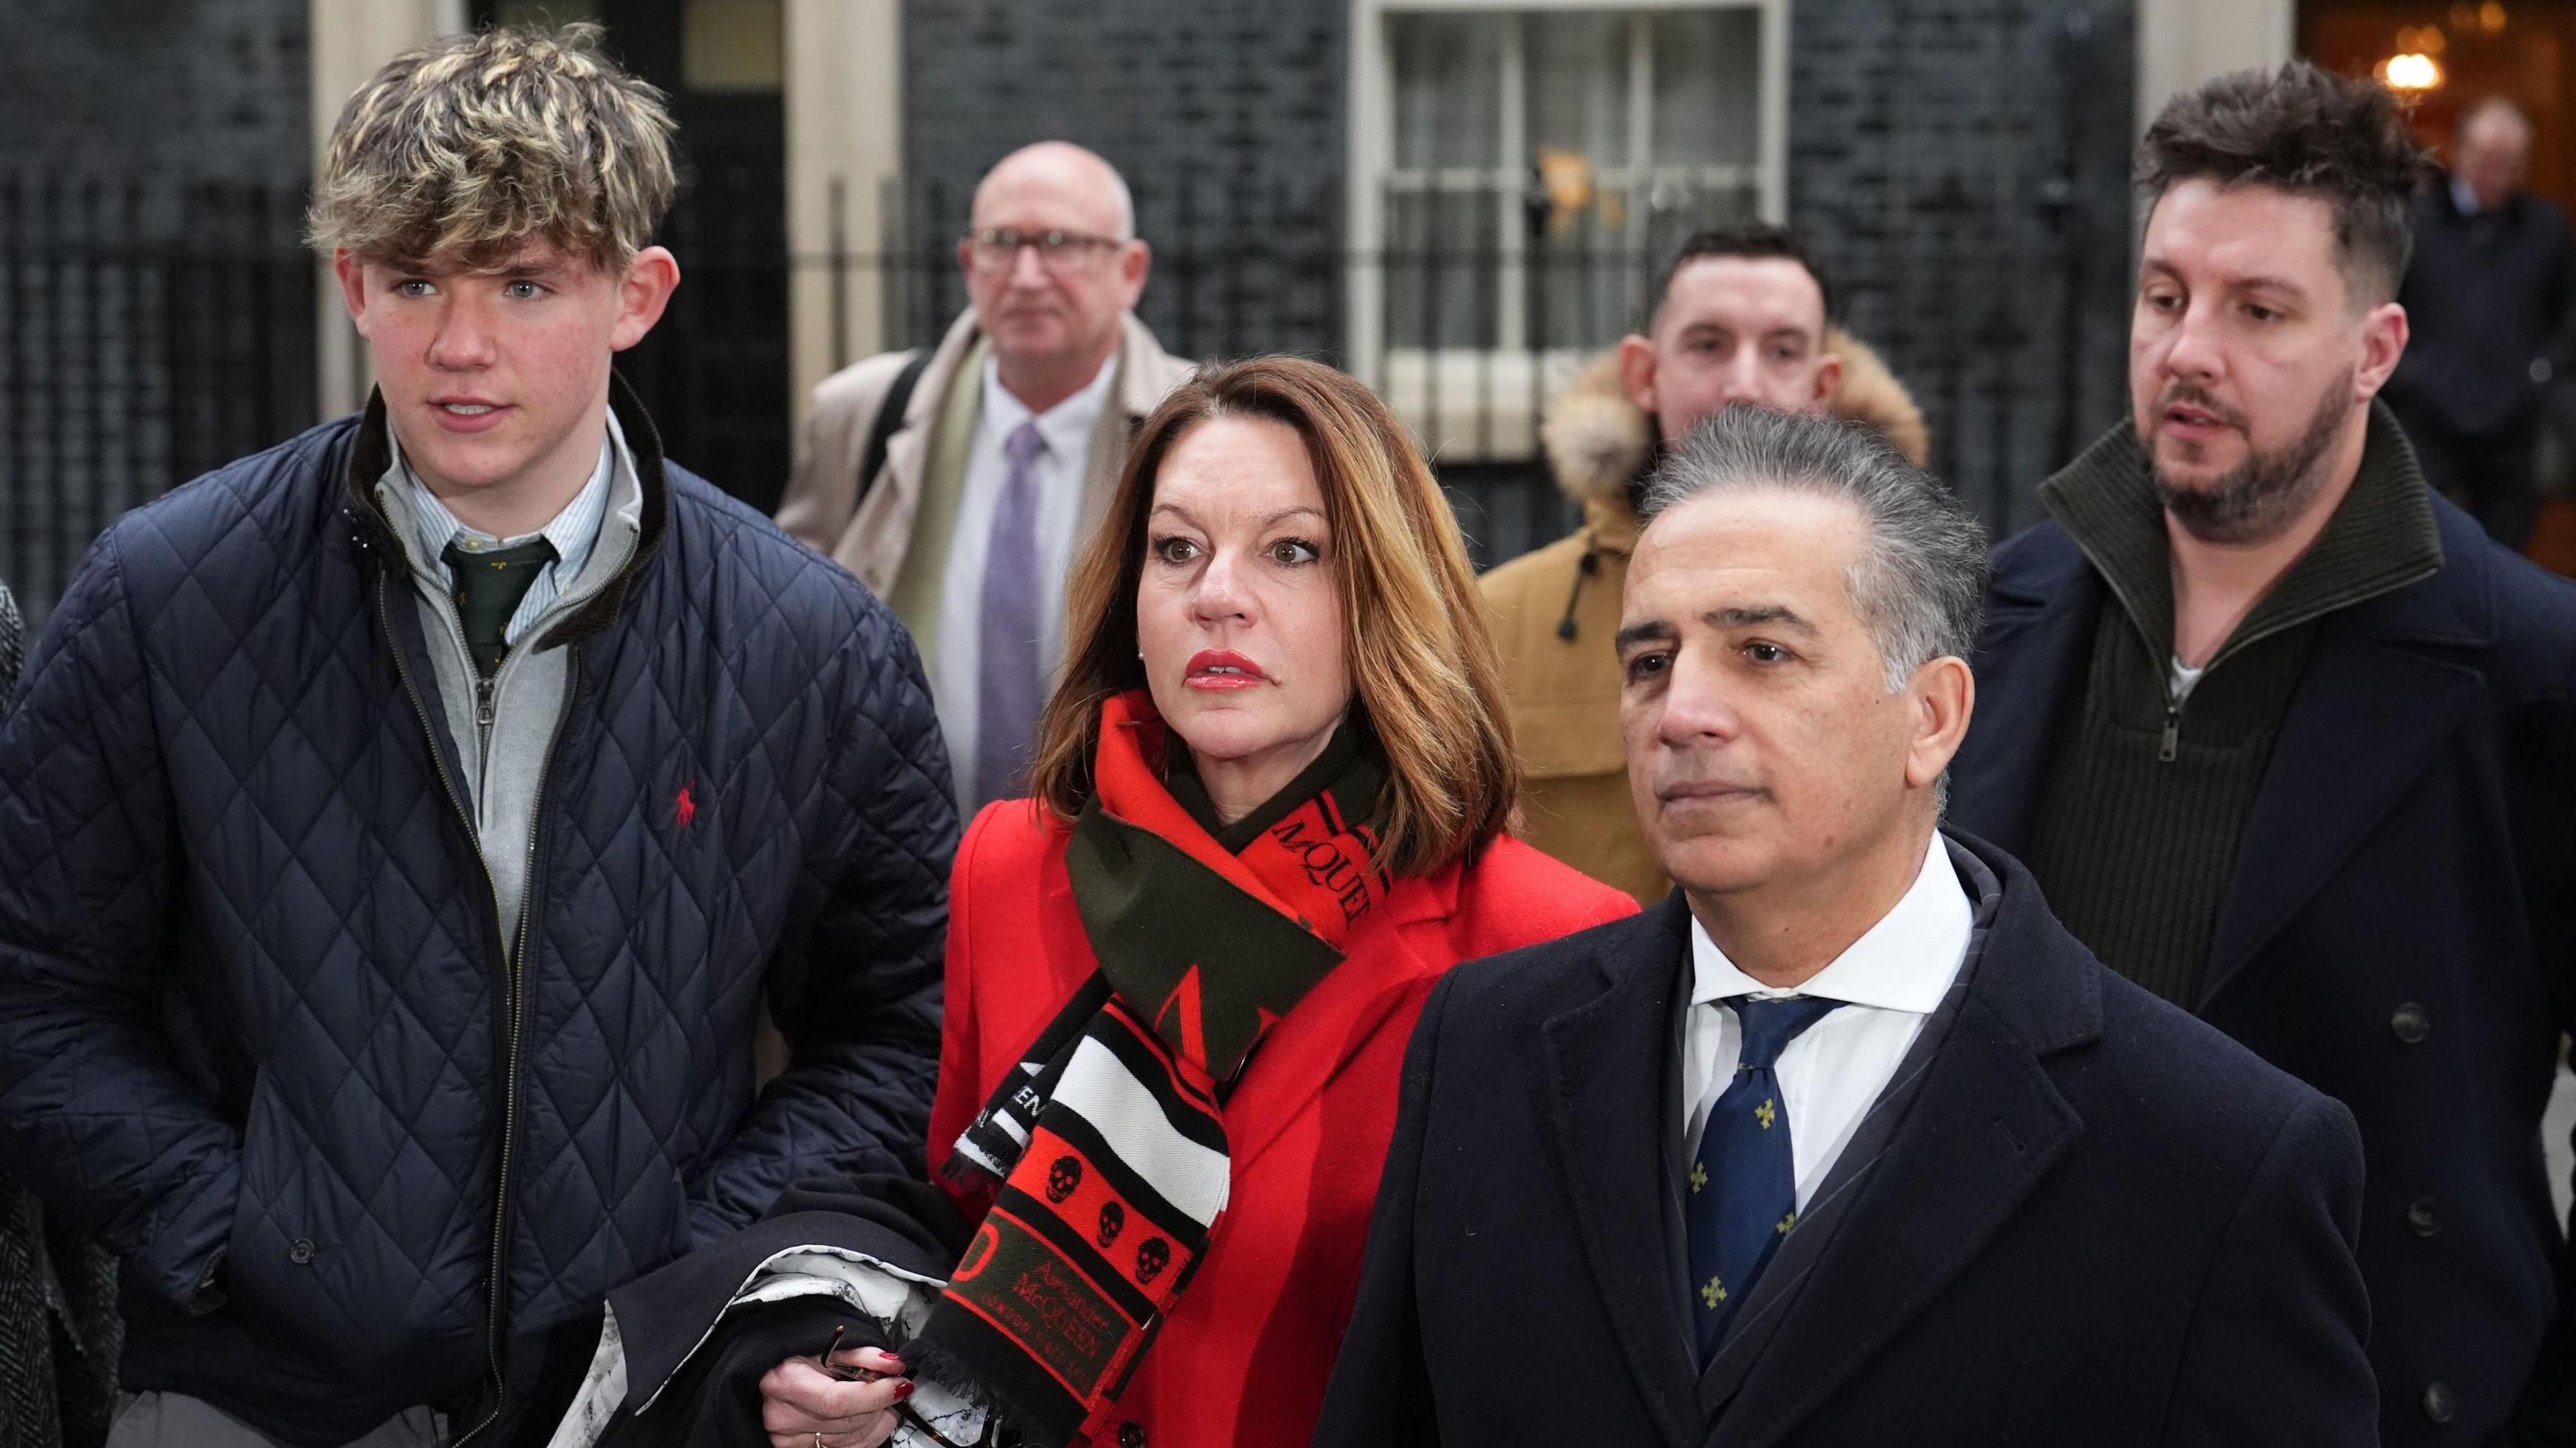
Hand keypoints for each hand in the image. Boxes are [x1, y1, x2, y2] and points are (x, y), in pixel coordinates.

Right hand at [759, 1345, 911, 1447]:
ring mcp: (789, 1440)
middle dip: (880, 1404)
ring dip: (876, 1420)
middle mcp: (783, 1417)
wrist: (768, 1379)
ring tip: (882, 1400)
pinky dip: (866, 1435)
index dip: (875, 1394)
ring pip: (851, 1439)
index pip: (837, 1400)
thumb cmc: (795, 1360)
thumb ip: (861, 1355)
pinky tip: (871, 1417)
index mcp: (785, 1382)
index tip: (899, 1384)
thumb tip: (894, 1365)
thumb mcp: (825, 1348)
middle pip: (848, 1421)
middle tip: (893, 1387)